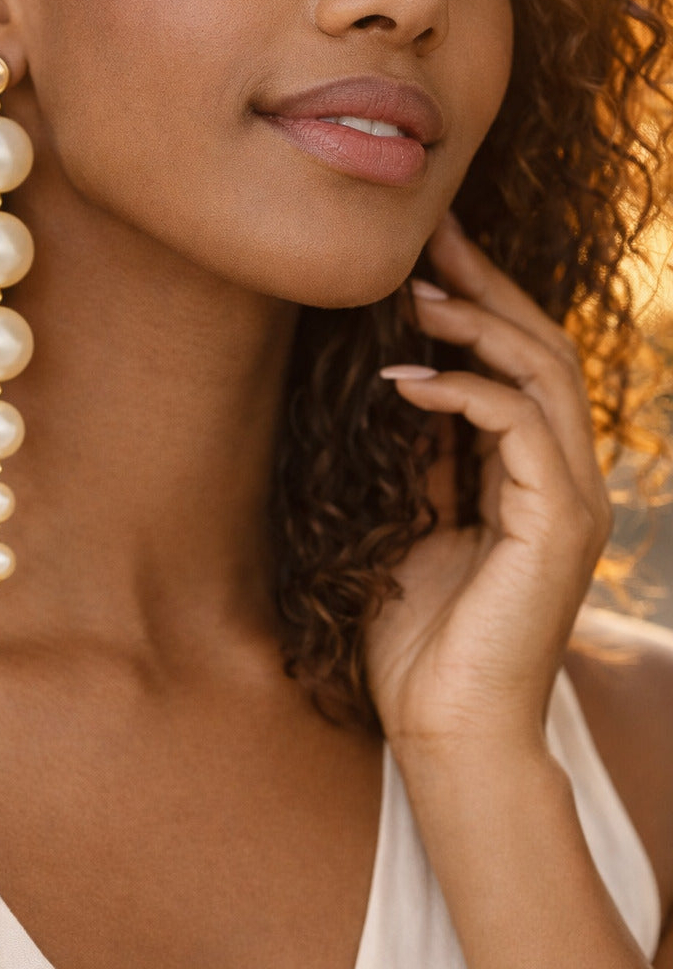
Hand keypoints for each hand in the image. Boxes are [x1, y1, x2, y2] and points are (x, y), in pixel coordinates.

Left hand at [364, 212, 612, 757]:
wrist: (446, 731)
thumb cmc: (419, 642)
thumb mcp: (410, 524)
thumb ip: (422, 458)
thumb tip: (398, 381)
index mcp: (535, 480)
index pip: (521, 365)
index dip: (481, 303)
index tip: (428, 255)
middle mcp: (566, 480)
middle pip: (544, 349)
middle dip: (487, 287)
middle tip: (430, 237)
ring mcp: (571, 500)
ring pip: (543, 374)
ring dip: (477, 325)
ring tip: (412, 296)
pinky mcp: (558, 522)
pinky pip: (518, 425)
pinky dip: (463, 390)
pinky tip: (404, 382)